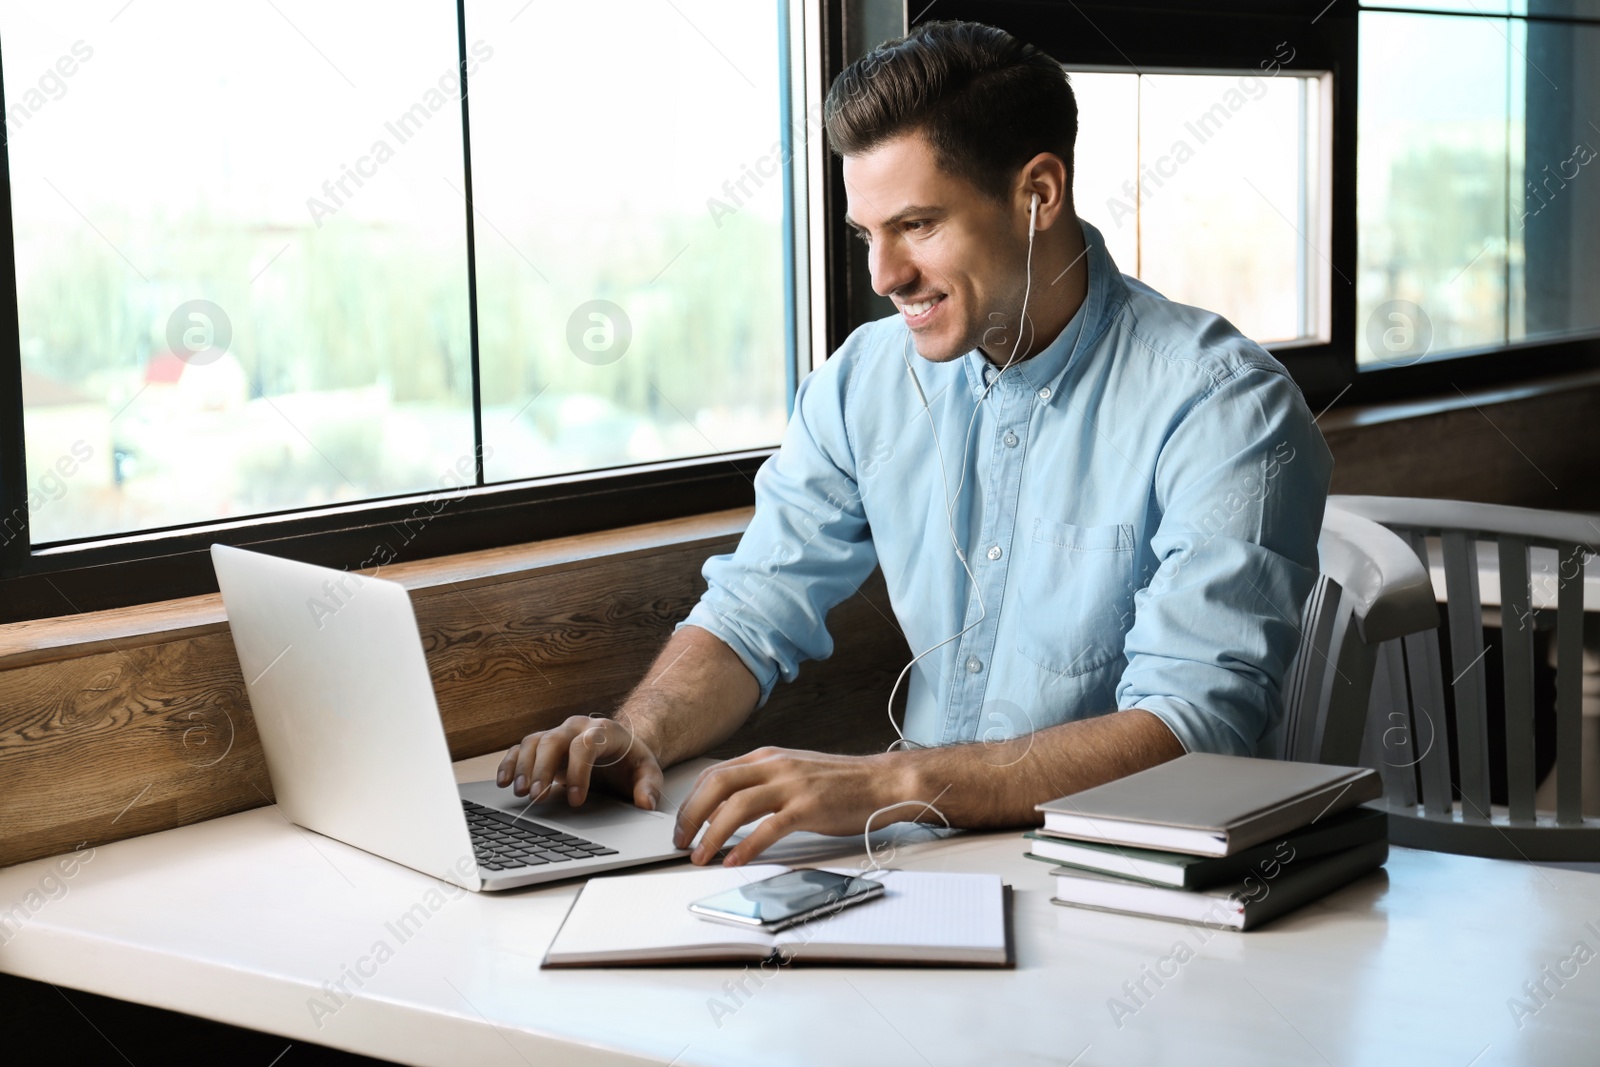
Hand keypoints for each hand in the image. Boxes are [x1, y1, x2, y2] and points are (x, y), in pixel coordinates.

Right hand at [495, 715, 663, 810]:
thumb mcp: (647, 771)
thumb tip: (645, 803)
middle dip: (543, 769)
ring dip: (524, 767)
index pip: (585, 745)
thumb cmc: (631, 761)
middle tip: (538, 797)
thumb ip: (649, 786)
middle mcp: (576, 727)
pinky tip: (504, 781)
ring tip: (520, 793)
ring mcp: (557, 734)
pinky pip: (521, 748)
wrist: (619, 748)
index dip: (578, 772)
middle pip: (553, 740)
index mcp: (603, 731)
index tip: (576, 800)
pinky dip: (510, 763)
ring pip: (534, 742)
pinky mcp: (543, 744)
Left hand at [672, 747, 909, 865]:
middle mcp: (775, 766)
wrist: (881, 783)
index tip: (682, 825)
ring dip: (712, 834)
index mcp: (767, 757)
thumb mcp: (793, 772)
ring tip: (701, 856)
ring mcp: (792, 786)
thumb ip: (762, 784)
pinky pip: (768, 827)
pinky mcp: (809, 808)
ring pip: (736, 806)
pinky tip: (734, 860)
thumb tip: (728, 807)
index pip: (715, 774)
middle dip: (692, 816)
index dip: (692, 801)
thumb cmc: (839, 782)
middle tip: (681, 842)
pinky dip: (746, 846)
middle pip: (717, 785)